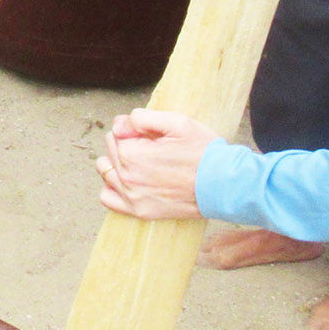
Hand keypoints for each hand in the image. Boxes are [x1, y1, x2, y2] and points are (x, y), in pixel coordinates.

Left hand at [93, 108, 216, 221]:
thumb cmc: (203, 151)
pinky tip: (129, 181)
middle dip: (127, 144)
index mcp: (132, 153)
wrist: (223, 184)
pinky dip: (113, 188)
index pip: (116, 133)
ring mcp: (132, 197)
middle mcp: (127, 177)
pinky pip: (108, 199)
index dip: (134, 130)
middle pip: (111, 151)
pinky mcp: (139, 212)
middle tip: (153, 147)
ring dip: (117, 164)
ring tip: (141, 162)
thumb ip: (142, 118)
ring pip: (106, 172)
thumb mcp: (178, 122)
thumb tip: (118, 125)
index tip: (152, 135)